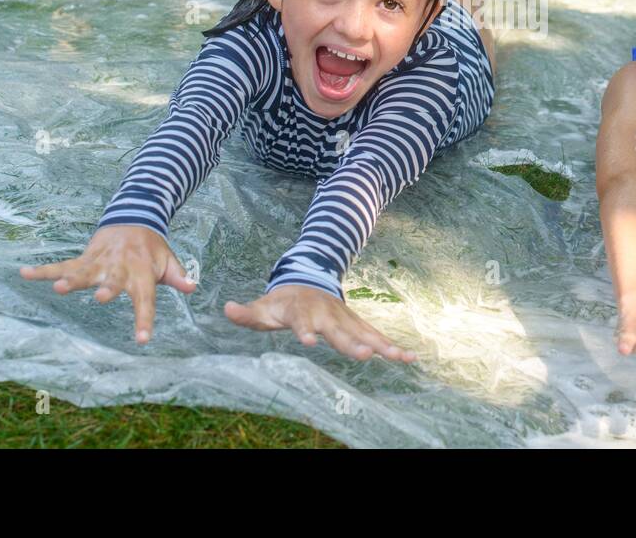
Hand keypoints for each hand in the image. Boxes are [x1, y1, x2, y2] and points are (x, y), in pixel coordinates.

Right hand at [19, 224, 195, 344]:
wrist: (134, 218)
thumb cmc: (151, 249)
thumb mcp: (168, 261)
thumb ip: (178, 275)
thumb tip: (193, 287)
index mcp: (142, 274)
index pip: (146, 300)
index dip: (144, 319)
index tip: (141, 339)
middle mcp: (119, 268)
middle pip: (112, 282)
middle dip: (107, 289)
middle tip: (100, 297)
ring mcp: (100, 262)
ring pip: (85, 272)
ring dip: (71, 278)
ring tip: (57, 287)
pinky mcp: (85, 257)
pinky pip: (62, 264)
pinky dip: (43, 269)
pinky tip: (24, 272)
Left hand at [225, 284, 416, 362]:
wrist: (308, 278)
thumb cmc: (282, 302)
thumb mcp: (263, 307)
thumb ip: (247, 312)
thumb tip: (226, 308)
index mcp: (302, 311)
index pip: (302, 322)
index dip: (305, 331)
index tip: (309, 343)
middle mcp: (327, 314)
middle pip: (340, 331)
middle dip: (351, 343)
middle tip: (364, 356)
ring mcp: (344, 318)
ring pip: (364, 333)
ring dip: (382, 346)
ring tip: (400, 358)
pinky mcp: (356, 324)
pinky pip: (375, 336)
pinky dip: (392, 346)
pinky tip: (409, 358)